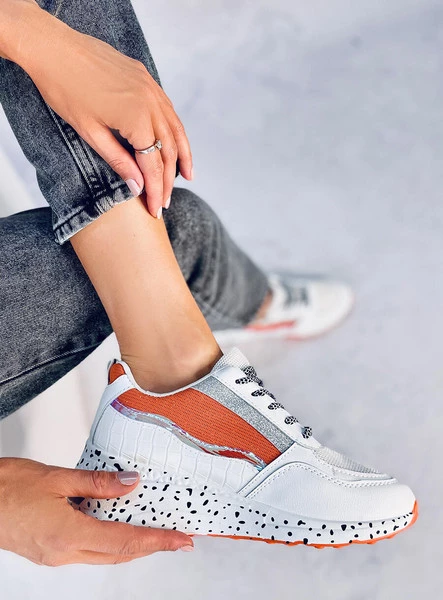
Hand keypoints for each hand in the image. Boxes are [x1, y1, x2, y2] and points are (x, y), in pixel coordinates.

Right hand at [0, 458, 192, 565]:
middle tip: (176, 539)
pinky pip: (89, 550)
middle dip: (151, 547)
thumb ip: (97, 483)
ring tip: (154, 531)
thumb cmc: (7, 488)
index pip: (124, 542)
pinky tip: (117, 525)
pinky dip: (109, 541)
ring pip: (105, 555)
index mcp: (68, 535)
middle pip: (119, 554)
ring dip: (131, 545)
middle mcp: (64, 552)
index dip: (156, 542)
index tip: (180, 541)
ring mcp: (56, 556)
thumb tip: (130, 483)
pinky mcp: (50, 551)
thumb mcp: (57, 478)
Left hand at [6, 1, 192, 217]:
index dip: (157, 189)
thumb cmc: (64, 89)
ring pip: (175, 129)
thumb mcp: (90, 132)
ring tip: (187, 176)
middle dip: (168, 179)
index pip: (153, 163)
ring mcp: (151, 88)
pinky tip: (176, 143)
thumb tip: (137, 186)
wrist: (53, 47)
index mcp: (136, 118)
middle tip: (166, 201)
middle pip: (168, 149)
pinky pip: (168, 111)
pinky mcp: (146, 79)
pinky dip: (175, 131)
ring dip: (182, 155)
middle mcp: (150, 102)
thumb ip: (118, 161)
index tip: (156, 209)